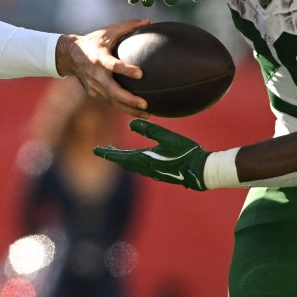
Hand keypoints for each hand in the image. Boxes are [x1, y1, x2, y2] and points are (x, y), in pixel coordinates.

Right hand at [55, 19, 151, 117]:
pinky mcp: (93, 93)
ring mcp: (93, 86)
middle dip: (129, 100)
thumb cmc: (93, 41)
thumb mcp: (108, 31)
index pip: (113, 65)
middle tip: (145, 104)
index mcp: (98, 58)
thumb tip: (149, 21)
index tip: (140, 73)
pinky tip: (137, 112)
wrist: (68, 55)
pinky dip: (123, 107)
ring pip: (112, 101)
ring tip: (147, 114)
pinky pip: (110, 102)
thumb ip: (128, 26)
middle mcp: (95, 75)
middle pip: (113, 91)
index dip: (126, 70)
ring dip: (129, 109)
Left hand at [94, 118, 209, 189]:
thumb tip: (130, 123)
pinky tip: (139, 158)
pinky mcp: (161, 173)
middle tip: (102, 150)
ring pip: (133, 165)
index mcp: (144, 160)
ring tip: (117, 152)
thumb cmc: (186, 153)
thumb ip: (149, 129)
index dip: (106, 152)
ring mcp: (154, 172)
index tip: (95, 150)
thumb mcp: (168, 137)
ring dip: (123, 159)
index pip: (119, 157)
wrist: (201, 171)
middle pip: (124, 162)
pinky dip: (134, 161)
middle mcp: (146, 168)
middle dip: (113, 155)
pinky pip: (142, 167)